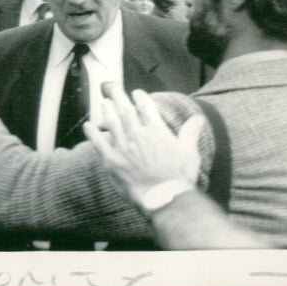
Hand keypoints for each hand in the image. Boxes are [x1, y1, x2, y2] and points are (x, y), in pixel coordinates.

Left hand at [84, 82, 204, 207]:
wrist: (164, 197)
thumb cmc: (179, 176)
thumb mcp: (189, 152)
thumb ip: (190, 132)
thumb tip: (199, 117)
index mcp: (156, 130)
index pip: (146, 107)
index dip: (140, 97)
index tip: (136, 92)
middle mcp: (137, 134)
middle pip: (125, 110)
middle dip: (118, 96)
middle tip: (113, 87)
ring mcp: (123, 146)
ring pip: (111, 122)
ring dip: (106, 110)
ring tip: (103, 102)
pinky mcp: (111, 160)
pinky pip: (98, 142)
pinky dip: (92, 132)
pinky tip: (88, 125)